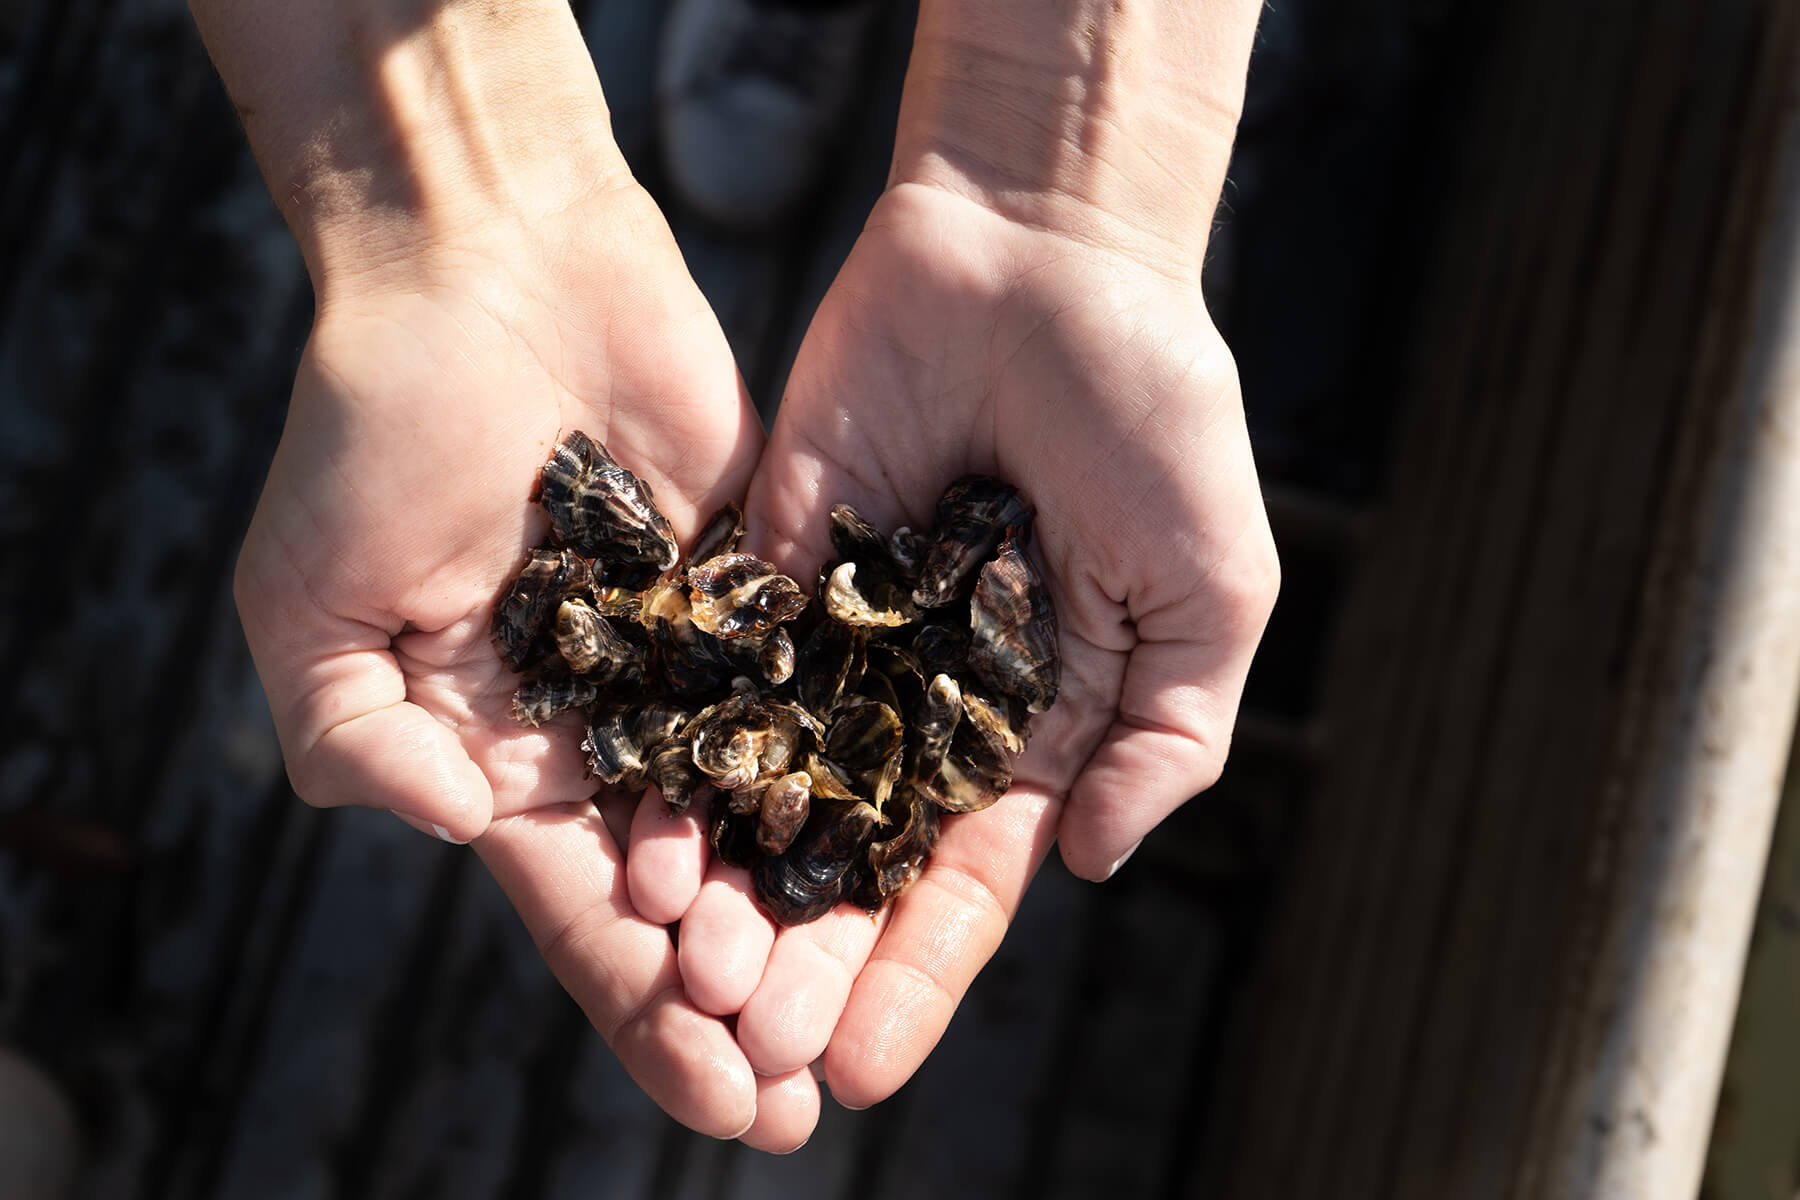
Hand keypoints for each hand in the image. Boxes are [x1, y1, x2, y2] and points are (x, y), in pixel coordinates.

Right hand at [233, 170, 788, 1143]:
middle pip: (694, 894)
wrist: (492, 265)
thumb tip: (460, 831)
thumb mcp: (311, 598)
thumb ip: (358, 735)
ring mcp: (695, 661)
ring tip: (876, 1007)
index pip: (585, 913)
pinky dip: (859, 771)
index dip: (649, 1012)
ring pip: (770, 811)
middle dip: (749, 997)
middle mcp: (609, 729)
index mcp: (500, 755)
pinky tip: (919, 849)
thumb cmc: (377, 423)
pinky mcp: (765, 588)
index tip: (726, 1100)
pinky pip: (818, 691)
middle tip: (816, 1092)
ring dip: (815, 913)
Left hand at [648, 180, 1277, 1118]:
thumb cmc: (1154, 410)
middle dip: (804, 958)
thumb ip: (1167, 729)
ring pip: (765, 789)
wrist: (1040, 248)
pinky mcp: (762, 563)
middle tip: (751, 1051)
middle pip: (849, 858)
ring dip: (726, 890)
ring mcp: (834, 634)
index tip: (859, 1068)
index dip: (916, 976)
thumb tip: (1093, 861)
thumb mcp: (1211, 584)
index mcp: (1027, 720)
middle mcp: (917, 697)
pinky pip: (712, 676)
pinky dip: (676, 760)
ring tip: (685, 976)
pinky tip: (639, 841)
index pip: (962, 879)